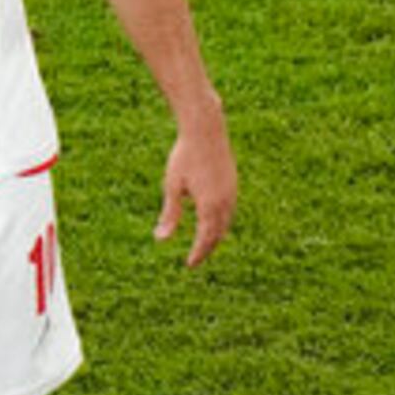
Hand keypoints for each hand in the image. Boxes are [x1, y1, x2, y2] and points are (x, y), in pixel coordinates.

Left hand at [157, 109, 236, 267]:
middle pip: (218, 235)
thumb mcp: (172, 186)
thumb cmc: (185, 156)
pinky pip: (230, 211)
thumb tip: (160, 239)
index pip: (205, 240)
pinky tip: (212, 221)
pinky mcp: (233, 184)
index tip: (189, 264)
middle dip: (207, 249)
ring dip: (216, 236)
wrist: (205, 129)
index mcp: (209, 206)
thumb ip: (170, 215)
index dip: (197, 254)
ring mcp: (232, 193)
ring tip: (204, 244)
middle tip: (195, 259)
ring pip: (226, 224)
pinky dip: (222, 223)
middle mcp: (224, 203)